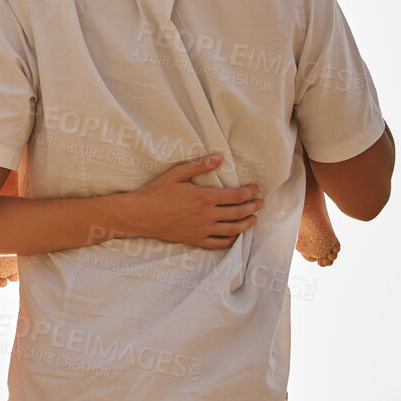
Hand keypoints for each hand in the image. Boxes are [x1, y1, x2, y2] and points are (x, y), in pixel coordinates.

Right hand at [107, 152, 263, 248]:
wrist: (140, 215)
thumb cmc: (157, 192)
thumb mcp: (177, 174)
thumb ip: (200, 166)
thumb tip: (219, 157)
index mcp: (204, 198)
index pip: (236, 196)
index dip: (249, 192)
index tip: (255, 189)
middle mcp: (206, 216)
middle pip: (238, 213)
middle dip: (253, 207)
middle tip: (260, 203)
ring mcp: (202, 230)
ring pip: (232, 229)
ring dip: (246, 224)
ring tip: (254, 219)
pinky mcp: (195, 240)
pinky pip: (218, 243)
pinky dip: (231, 239)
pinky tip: (235, 235)